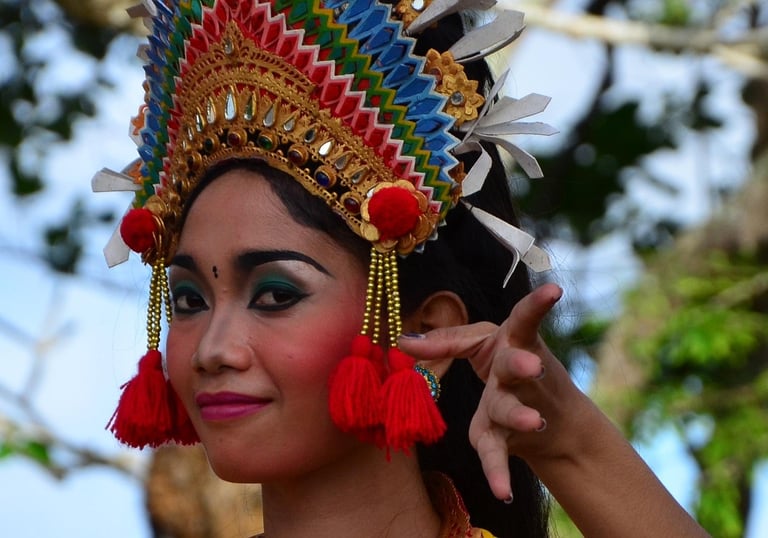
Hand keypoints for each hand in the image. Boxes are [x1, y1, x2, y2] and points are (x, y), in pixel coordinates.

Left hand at [398, 283, 574, 500]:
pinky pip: (500, 452)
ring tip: (532, 423)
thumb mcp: (484, 346)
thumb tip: (401, 341)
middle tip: (532, 367)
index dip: (535, 305)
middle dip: (522, 365)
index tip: (553, 291)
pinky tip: (501, 492)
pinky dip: (498, 472)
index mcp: (514, 342)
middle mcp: (520, 371)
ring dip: (518, 416)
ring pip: (511, 410)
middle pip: (517, 367)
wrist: (550, 419)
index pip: (523, 321)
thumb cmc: (509, 368)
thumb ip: (447, 342)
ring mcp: (518, 405)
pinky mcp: (510, 437)